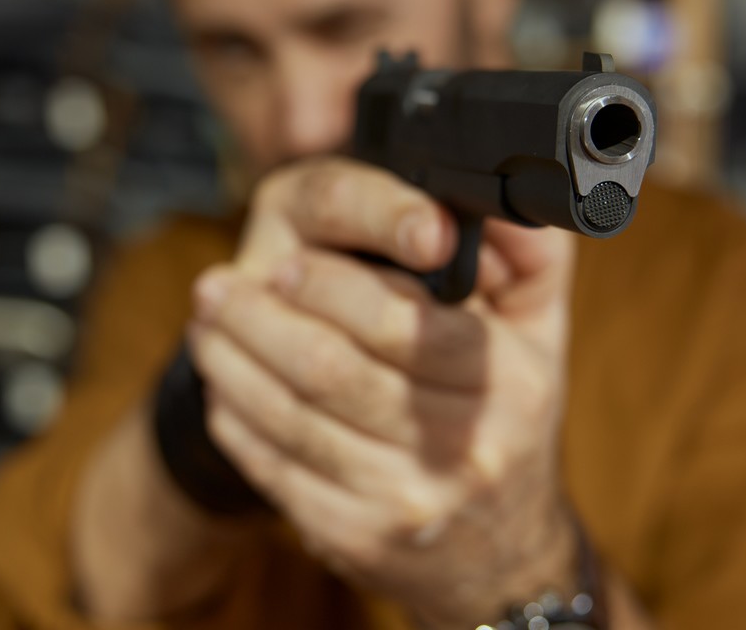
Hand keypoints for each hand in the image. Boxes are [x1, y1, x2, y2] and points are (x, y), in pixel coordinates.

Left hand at [189, 157, 579, 626]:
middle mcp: (464, 446)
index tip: (282, 261)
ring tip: (206, 324)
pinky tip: (222, 387)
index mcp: (510, 381)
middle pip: (332, 367)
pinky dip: (237, 420)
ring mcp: (406, 500)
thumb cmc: (504, 415)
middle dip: (260, 317)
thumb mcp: (539, 329)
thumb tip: (481, 191)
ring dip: (232, 362)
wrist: (501, 554)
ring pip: (292, 417)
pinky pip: (275, 469)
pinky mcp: (356, 538)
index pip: (403, 320)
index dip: (331, 285)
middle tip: (216, 286)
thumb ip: (524, 250)